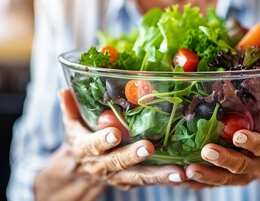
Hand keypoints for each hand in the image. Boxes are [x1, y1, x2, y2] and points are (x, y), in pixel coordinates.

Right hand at [58, 89, 185, 188]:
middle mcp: (101, 165)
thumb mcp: (71, 124)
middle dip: (133, 156)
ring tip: (178, 173)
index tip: (114, 134)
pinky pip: (148, 182)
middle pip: (117, 162)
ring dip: (158, 175)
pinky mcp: (130, 182)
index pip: (92, 145)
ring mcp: (117, 176)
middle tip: (148, 148)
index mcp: (86, 149)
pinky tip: (183, 177)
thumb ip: (70, 108)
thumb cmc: (80, 140)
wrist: (80, 171)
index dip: (102, 140)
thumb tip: (63, 89)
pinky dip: (165, 180)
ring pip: (138, 177)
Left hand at [184, 89, 259, 189]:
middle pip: (241, 166)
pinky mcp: (227, 180)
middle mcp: (257, 167)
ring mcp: (241, 176)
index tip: (239, 136)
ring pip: (224, 179)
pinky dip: (197, 184)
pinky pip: (212, 185)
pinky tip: (181, 179)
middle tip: (207, 150)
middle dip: (224, 160)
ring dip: (207, 176)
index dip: (252, 143)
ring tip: (189, 170)